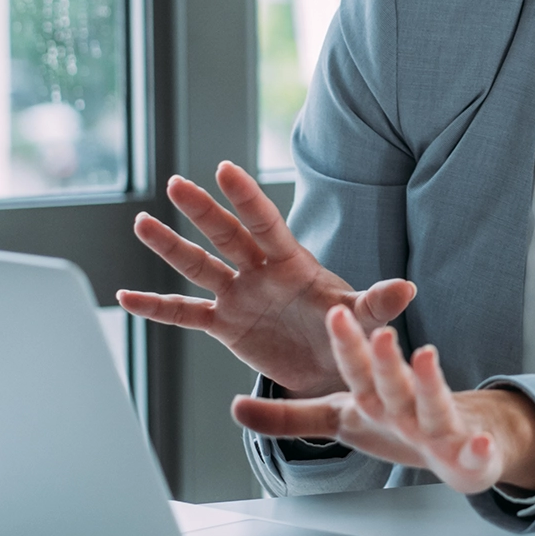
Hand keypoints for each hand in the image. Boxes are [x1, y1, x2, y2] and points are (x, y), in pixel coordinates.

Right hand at [115, 162, 414, 396]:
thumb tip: (409, 288)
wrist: (334, 367)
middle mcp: (260, 273)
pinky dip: (156, 308)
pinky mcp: (224, 326)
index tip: (226, 168)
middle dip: (204, 211)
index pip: (267, 224)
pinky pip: (185, 313)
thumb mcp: (364, 319)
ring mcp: (239, 297)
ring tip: (141, 223)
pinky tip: (125, 297)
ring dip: (171, 247)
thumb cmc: (349, 331)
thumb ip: (379, 303)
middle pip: (227, 236)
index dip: (248, 197)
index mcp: (294, 264)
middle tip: (177, 183)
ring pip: (199, 266)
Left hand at [231, 306, 534, 495]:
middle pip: (393, 383)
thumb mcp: (340, 419)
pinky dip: (479, 449)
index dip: (346, 345)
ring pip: (435, 405)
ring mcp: (441, 427)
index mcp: (375, 396)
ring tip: (428, 357)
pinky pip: (476, 453)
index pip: (357, 368)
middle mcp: (407, 405)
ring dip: (431, 383)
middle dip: (386, 361)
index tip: (334, 314)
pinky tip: (479, 443)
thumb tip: (236, 407)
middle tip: (380, 333)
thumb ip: (290, 417)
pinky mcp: (470, 454)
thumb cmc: (397, 422)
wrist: (461, 439)